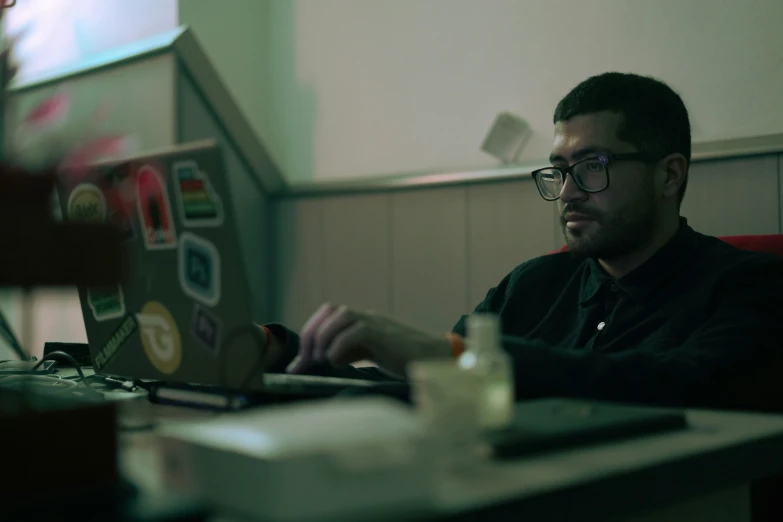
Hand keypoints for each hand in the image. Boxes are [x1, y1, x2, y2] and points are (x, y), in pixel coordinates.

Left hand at [287, 303, 451, 376]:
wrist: (434, 359)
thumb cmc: (402, 359)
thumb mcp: (368, 355)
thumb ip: (344, 354)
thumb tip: (314, 362)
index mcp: (361, 320)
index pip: (327, 313)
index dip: (310, 333)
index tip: (301, 361)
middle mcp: (366, 317)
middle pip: (329, 310)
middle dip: (312, 334)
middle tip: (308, 360)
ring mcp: (376, 323)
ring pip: (340, 316)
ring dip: (324, 338)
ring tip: (322, 360)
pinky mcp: (384, 334)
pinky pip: (355, 332)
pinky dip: (340, 347)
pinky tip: (340, 363)